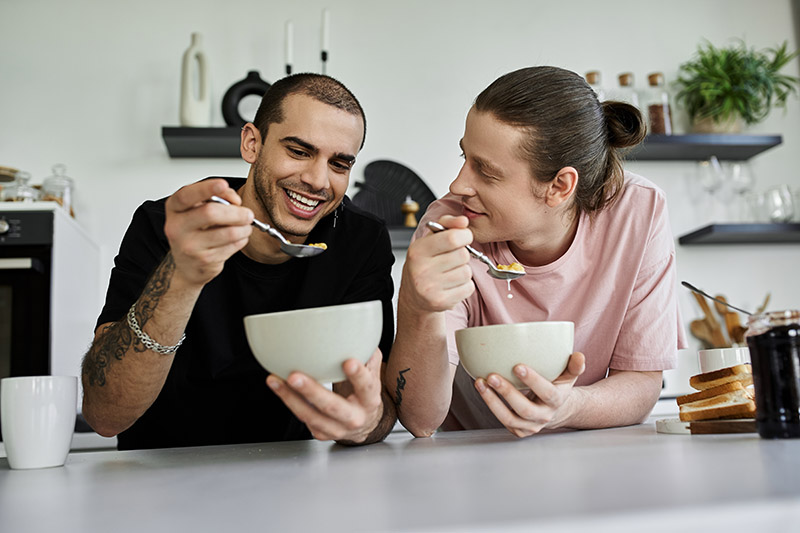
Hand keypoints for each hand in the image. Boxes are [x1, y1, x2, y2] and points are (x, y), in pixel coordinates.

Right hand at [164, 179, 253, 286]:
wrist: (188, 264)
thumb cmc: (195, 231)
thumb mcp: (198, 208)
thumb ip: (215, 196)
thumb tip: (234, 200)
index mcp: (174, 208)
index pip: (187, 195)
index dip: (206, 188)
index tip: (223, 184)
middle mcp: (177, 227)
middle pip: (210, 213)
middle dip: (236, 212)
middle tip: (248, 214)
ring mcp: (189, 246)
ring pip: (228, 232)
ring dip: (244, 228)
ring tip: (245, 227)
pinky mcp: (204, 260)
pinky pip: (232, 246)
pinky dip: (241, 240)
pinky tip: (238, 239)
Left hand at [266, 349, 384, 442]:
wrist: (364, 424)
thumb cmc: (364, 394)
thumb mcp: (372, 376)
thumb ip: (368, 357)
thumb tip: (359, 334)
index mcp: (369, 400)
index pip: (366, 387)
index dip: (358, 375)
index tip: (349, 362)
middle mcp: (354, 417)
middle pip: (332, 407)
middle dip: (312, 392)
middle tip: (295, 377)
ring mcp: (336, 428)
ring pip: (310, 415)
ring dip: (290, 397)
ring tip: (275, 380)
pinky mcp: (320, 432)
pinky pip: (302, 416)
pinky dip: (288, 401)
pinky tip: (278, 387)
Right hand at [400, 215, 474, 312]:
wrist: (414, 295)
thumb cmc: (424, 263)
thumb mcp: (430, 239)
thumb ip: (447, 224)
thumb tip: (464, 221)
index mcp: (418, 250)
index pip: (453, 238)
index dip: (464, 235)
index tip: (462, 237)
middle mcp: (422, 270)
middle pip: (463, 255)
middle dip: (462, 255)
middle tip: (451, 258)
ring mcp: (431, 288)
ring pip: (467, 272)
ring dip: (463, 271)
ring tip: (449, 272)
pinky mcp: (441, 302)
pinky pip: (468, 288)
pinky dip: (464, 285)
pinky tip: (451, 284)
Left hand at [474, 352, 585, 437]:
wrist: (557, 410)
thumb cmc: (558, 386)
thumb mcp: (568, 376)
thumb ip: (574, 366)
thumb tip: (579, 356)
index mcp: (557, 400)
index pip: (547, 393)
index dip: (533, 381)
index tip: (518, 366)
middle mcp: (544, 416)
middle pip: (525, 409)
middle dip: (507, 393)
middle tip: (492, 376)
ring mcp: (530, 426)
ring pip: (509, 418)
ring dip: (492, 401)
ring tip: (480, 382)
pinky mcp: (518, 429)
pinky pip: (502, 420)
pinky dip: (490, 405)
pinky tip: (481, 389)